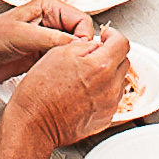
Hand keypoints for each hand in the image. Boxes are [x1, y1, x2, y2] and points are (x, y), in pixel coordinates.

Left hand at [0, 0, 97, 84]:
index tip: (80, 52)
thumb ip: (52, 38)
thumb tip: (77, 44)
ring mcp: (49, 39)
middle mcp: (52, 21)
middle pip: (81, 36)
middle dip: (79, 50)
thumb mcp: (23, 36)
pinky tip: (57, 74)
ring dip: (71, 61)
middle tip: (73, 63)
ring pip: (74, 51)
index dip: (84, 37)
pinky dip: (64, 68)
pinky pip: (63, 62)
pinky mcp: (45, 55)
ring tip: (64, 69)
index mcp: (49, 7)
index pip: (81, 20)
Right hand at [6, 27, 131, 147]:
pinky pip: (112, 99)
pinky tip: (85, 93)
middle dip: (111, 55)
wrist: (35, 123)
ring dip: (108, 75)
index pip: (122, 43)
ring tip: (85, 78)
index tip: (106, 36)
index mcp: (100, 67)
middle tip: (93, 57)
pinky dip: (103, 93)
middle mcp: (110, 86)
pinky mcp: (105, 119)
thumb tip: (97, 44)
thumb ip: (85, 45)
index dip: (113, 35)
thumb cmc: (40, 91)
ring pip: (119, 81)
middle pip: (123, 62)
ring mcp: (109, 105)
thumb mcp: (59, 53)